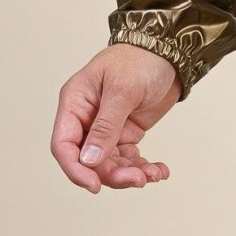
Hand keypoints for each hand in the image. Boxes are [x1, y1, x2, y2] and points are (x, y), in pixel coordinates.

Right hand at [51, 44, 182, 194]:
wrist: (171, 49)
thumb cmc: (141, 58)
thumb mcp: (123, 90)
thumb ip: (106, 126)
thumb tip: (88, 161)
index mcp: (75, 103)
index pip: (63, 144)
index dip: (75, 169)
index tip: (94, 185)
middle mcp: (87, 118)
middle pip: (89, 160)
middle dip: (112, 174)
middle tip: (138, 179)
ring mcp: (107, 127)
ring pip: (109, 164)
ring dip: (130, 173)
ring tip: (154, 174)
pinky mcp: (126, 132)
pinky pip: (128, 159)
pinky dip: (143, 167)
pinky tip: (160, 170)